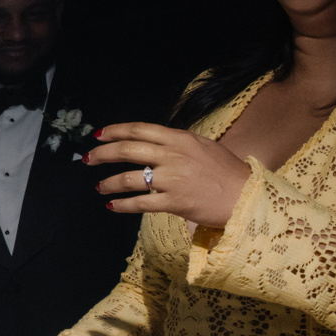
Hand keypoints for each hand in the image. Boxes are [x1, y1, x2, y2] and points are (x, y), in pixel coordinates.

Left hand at [87, 122, 250, 230]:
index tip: (98, 135)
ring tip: (99, 186)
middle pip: (128, 150)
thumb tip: (155, 143)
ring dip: (109, 182)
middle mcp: (173, 156)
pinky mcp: (173, 202)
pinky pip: (140, 203)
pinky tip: (112, 205)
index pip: (139, 130)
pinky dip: (122, 204)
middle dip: (102, 153)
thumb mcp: (203, 147)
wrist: (247, 197)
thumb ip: (178, 144)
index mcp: (179, 139)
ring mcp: (172, 179)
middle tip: (88, 159)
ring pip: (129, 178)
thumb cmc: (227, 172)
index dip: (114, 131)